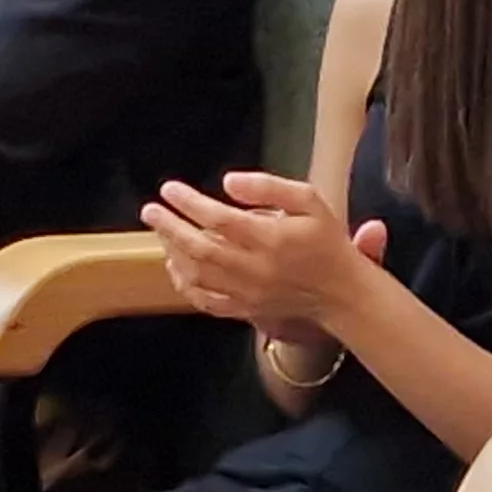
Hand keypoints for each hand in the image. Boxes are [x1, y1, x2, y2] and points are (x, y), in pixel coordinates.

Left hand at [142, 169, 389, 339]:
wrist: (340, 291)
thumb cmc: (325, 241)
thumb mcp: (309, 200)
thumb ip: (269, 187)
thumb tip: (228, 182)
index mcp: (270, 238)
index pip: (218, 218)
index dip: (189, 203)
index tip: (170, 189)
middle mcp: (254, 268)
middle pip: (199, 248)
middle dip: (169, 227)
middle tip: (150, 210)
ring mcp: (247, 293)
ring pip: (197, 275)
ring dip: (173, 253)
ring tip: (162, 233)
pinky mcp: (244, 310)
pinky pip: (205, 301)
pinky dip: (185, 284)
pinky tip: (176, 266)